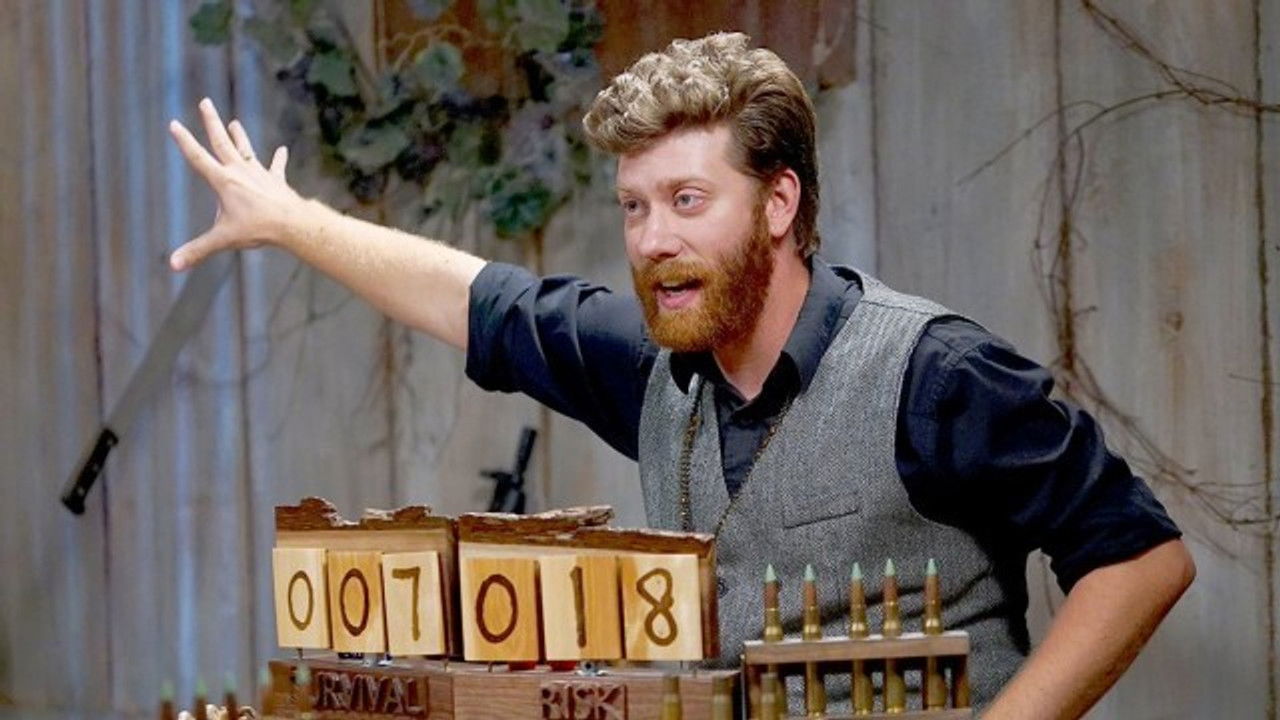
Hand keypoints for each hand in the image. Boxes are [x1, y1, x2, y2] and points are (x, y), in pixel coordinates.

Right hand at [167, 98, 301, 270]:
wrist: (292, 224)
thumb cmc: (257, 229)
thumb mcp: (223, 240)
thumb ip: (197, 251)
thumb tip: (173, 265)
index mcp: (223, 182)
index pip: (198, 158)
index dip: (184, 141)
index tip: (174, 123)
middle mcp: (240, 172)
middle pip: (222, 142)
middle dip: (211, 122)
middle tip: (205, 102)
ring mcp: (259, 174)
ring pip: (246, 150)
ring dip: (239, 137)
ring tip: (234, 122)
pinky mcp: (276, 181)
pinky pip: (276, 168)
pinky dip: (278, 160)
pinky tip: (282, 150)